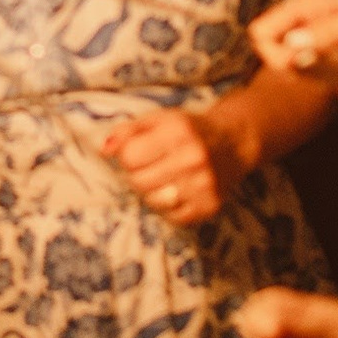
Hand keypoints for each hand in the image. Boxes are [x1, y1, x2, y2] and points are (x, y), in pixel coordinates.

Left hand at [103, 106, 248, 226]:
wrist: (232, 143)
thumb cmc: (187, 130)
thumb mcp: (158, 120)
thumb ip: (127, 131)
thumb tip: (104, 151)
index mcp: (177, 131)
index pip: (130, 156)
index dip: (128, 156)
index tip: (138, 153)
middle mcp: (193, 158)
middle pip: (138, 182)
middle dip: (137, 175)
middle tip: (150, 167)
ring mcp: (204, 184)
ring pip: (153, 201)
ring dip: (151, 192)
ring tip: (163, 179)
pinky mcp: (210, 205)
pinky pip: (172, 217)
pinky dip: (168, 207)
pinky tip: (176, 191)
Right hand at [249, 0, 337, 98]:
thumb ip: (330, 29)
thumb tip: (292, 43)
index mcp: (308, 5)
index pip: (261, 34)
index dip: (277, 55)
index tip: (306, 60)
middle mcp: (308, 23)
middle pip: (283, 61)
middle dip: (317, 66)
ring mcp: (320, 43)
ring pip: (306, 76)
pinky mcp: (335, 61)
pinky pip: (328, 85)